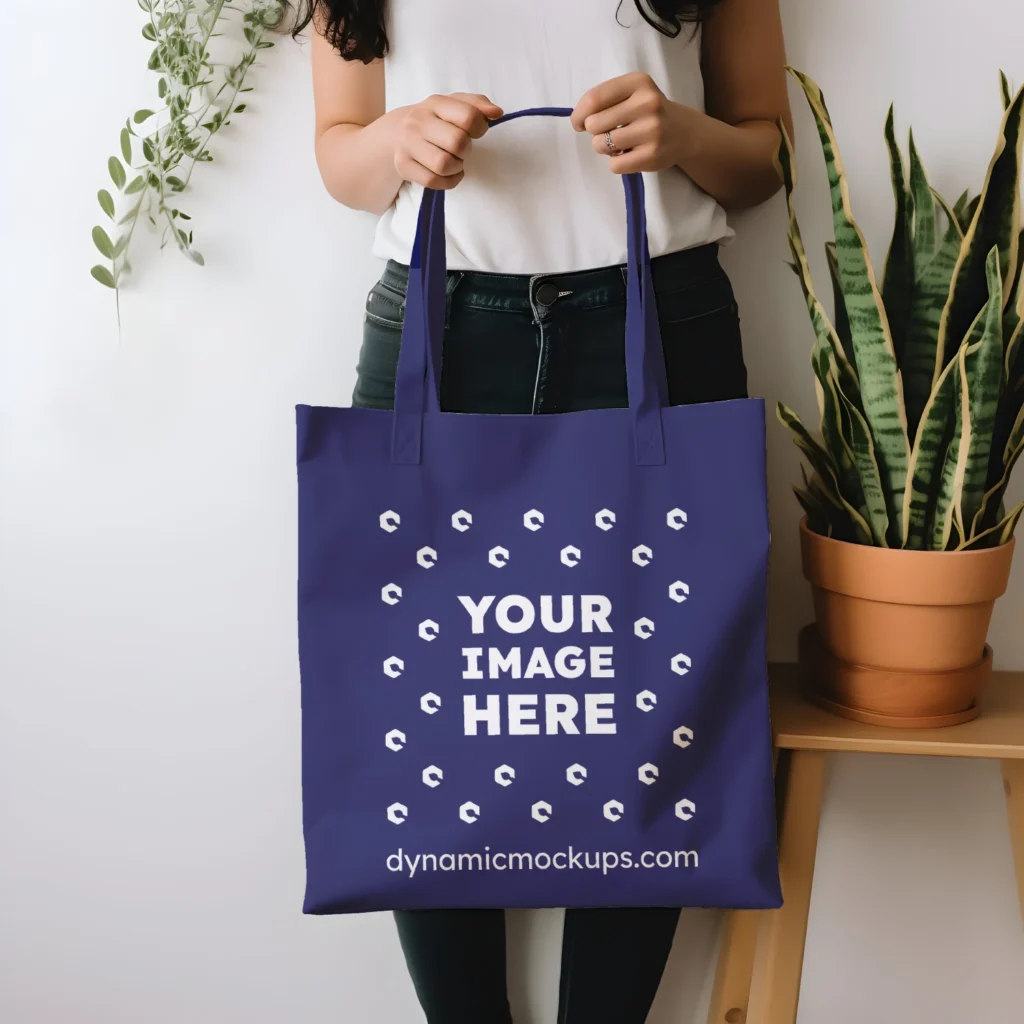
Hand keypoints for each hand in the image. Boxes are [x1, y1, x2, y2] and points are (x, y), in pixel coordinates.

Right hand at [393, 93, 503, 189]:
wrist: (397, 132)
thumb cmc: (435, 120)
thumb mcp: (454, 105)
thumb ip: (478, 105)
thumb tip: (497, 113)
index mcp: (435, 103)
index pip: (468, 116)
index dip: (480, 128)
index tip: (476, 131)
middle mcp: (418, 121)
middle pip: (457, 143)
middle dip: (466, 150)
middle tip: (461, 149)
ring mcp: (408, 144)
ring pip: (444, 165)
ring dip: (457, 167)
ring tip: (454, 160)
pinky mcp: (403, 166)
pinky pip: (433, 181)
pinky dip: (448, 181)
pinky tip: (449, 173)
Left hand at [571, 73, 692, 173]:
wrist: (683, 132)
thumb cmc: (648, 112)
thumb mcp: (631, 93)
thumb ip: (605, 100)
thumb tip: (578, 120)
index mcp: (638, 83)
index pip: (594, 98)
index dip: (579, 114)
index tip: (578, 122)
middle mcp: (647, 103)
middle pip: (594, 124)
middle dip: (594, 131)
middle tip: (608, 131)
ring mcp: (651, 131)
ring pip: (601, 145)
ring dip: (603, 148)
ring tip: (619, 143)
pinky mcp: (651, 156)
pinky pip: (614, 165)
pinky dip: (616, 163)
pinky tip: (629, 155)